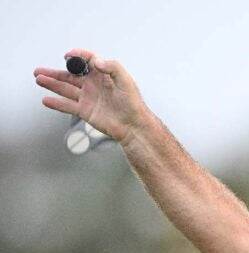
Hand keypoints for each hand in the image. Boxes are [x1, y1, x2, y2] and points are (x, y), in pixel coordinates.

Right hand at [33, 49, 149, 144]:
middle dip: (55, 72)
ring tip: (39, 79)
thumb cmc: (133, 104)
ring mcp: (88, 98)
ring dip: (51, 84)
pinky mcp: (85, 111)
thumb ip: (112, 67)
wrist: (133, 125)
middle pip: (70, 75)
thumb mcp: (126, 81)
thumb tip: (97, 61)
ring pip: (65, 88)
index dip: (77, 56)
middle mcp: (93, 85)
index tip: (68, 55)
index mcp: (103, 75)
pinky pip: (67, 105)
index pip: (87, 61)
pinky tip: (47, 100)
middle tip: (41, 70)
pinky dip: (56, 103)